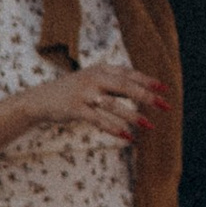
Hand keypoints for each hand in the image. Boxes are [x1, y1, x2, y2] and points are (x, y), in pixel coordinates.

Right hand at [30, 63, 167, 144]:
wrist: (41, 99)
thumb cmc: (73, 91)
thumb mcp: (93, 80)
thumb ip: (114, 83)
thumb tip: (144, 91)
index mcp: (101, 69)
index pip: (129, 73)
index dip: (147, 81)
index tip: (164, 89)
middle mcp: (94, 78)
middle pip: (125, 86)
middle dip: (146, 97)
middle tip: (164, 106)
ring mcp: (84, 93)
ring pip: (113, 105)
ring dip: (133, 116)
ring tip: (149, 126)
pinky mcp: (76, 109)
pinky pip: (99, 120)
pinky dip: (114, 129)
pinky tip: (128, 137)